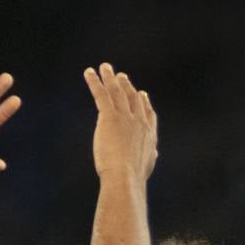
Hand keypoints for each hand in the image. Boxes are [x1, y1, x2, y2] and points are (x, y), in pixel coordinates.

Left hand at [85, 64, 157, 184]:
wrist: (126, 177)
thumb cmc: (134, 177)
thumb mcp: (147, 165)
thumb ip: (150, 156)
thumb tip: (155, 154)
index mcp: (148, 134)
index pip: (148, 113)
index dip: (144, 102)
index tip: (142, 94)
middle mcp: (138, 121)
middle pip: (133, 98)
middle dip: (127, 86)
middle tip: (121, 76)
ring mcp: (124, 117)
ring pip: (117, 92)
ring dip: (110, 78)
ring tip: (105, 68)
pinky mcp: (109, 116)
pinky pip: (101, 94)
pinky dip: (95, 82)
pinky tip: (89, 72)